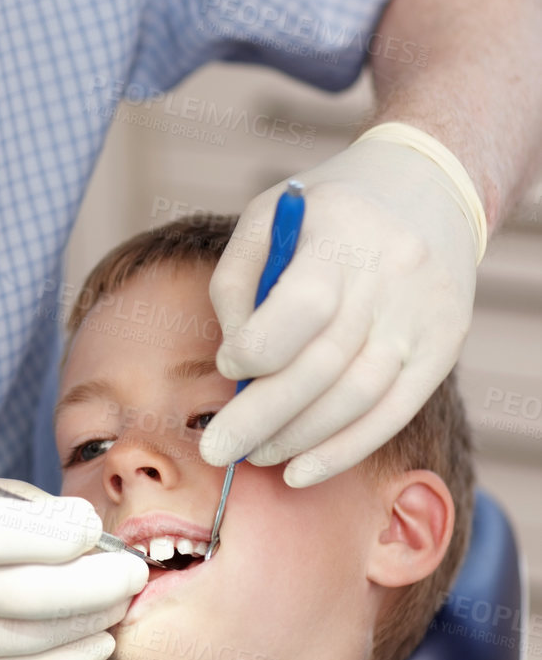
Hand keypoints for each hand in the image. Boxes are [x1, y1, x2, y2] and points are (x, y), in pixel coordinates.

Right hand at [0, 475, 147, 659]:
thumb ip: (6, 505)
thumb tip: (82, 529)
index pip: (16, 535)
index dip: (69, 535)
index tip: (92, 530)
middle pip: (37, 595)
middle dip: (101, 584)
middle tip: (132, 572)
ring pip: (34, 641)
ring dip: (90, 622)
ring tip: (117, 604)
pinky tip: (93, 642)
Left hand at [199, 136, 477, 485]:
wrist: (429, 188)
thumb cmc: (327, 211)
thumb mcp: (269, 215)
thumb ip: (238, 284)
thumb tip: (234, 367)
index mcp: (341, 238)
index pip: (302, 308)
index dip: (257, 350)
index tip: (229, 366)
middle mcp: (389, 281)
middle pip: (324, 366)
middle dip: (261, 417)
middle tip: (217, 450)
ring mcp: (421, 319)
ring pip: (358, 399)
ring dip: (299, 439)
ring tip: (255, 456)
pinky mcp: (443, 349)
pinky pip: (393, 413)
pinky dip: (345, 450)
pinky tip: (302, 470)